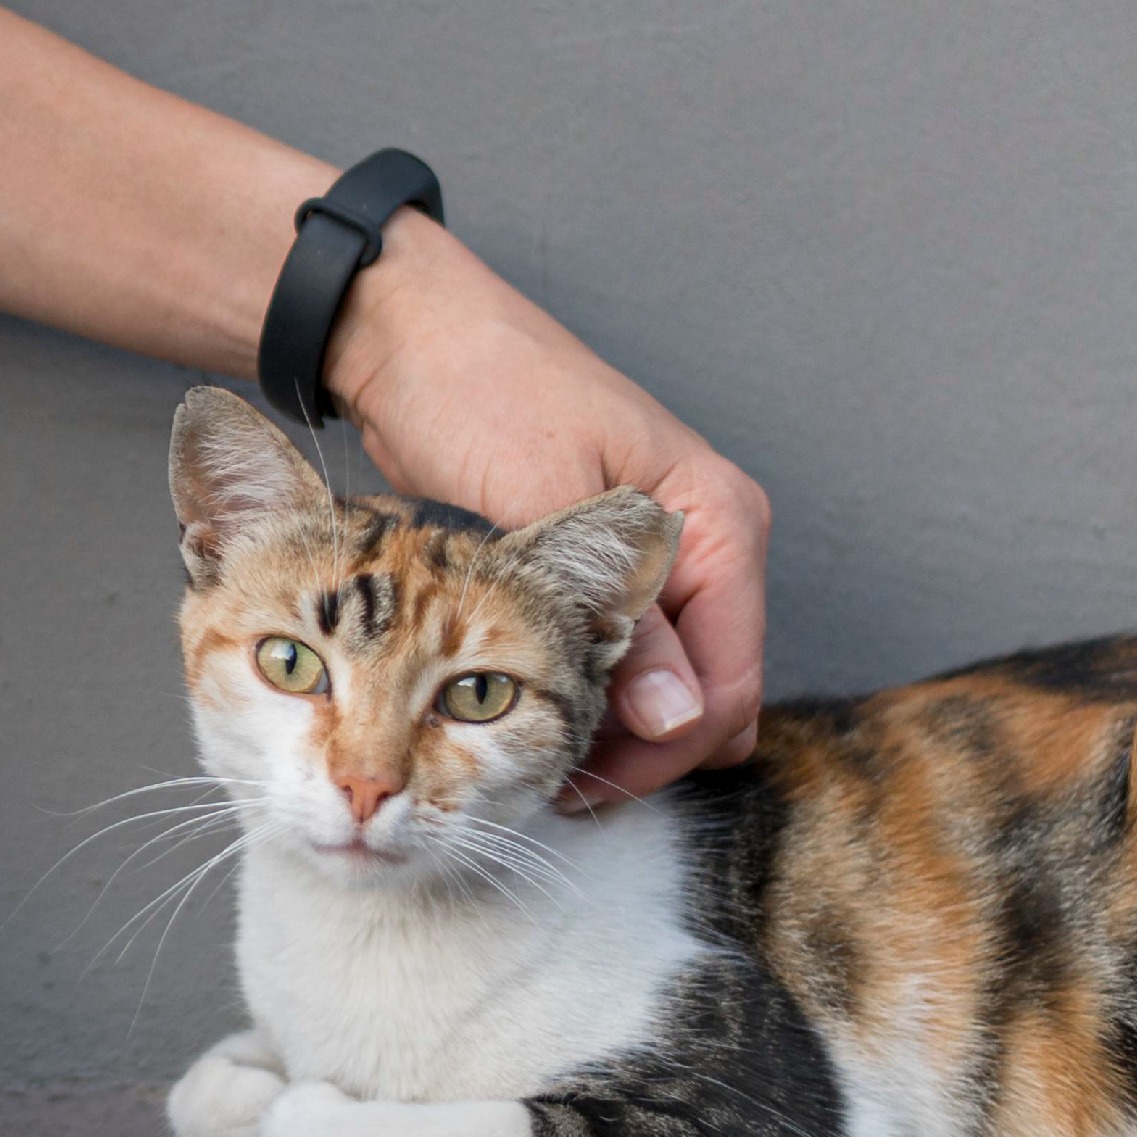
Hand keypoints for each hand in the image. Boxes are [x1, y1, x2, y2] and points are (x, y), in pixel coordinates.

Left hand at [323, 211, 768, 800]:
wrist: (409, 343)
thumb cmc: (477, 397)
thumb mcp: (540, 511)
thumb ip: (615, 619)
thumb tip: (676, 718)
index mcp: (718, 521)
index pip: (726, 687)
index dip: (658, 754)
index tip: (573, 792)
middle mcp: (707, 541)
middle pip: (705, 696)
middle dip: (637, 753)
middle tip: (548, 793)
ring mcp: (661, 557)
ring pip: (665, 687)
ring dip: (611, 733)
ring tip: (533, 770)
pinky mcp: (608, 567)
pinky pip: (627, 661)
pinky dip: (588, 696)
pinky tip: (532, 719)